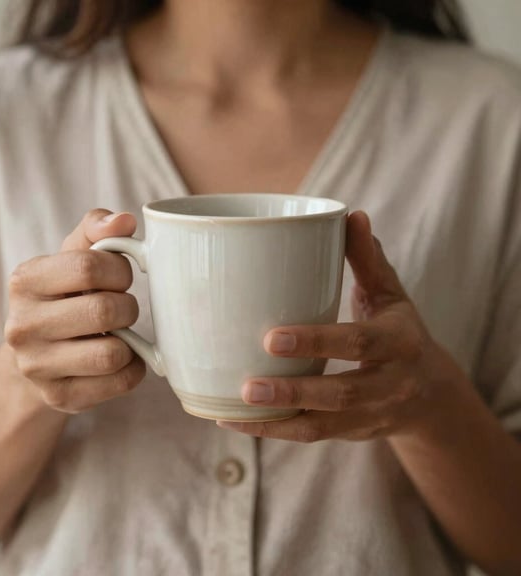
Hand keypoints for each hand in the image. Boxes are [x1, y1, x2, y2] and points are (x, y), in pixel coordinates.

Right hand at [5, 209, 145, 412]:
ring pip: (112, 354)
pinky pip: (120, 382)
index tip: (120, 278)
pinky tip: (123, 357)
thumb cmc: (68, 294)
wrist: (43, 350)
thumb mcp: (75, 255)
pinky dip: (134, 367)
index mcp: (25, 281)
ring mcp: (37, 367)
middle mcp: (21, 326)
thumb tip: (125, 220)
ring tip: (119, 333)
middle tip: (122, 308)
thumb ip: (98, 230)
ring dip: (131, 341)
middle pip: (104, 310)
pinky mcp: (60, 397)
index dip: (120, 271)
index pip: (90, 267)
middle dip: (128, 307)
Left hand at [218, 211, 461, 442]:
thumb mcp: (392, 296)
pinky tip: (234, 420)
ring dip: (275, 422)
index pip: (359, 343)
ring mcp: (370, 418)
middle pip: (342, 395)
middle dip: (293, 393)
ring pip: (322, 427)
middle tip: (247, 386)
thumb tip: (350, 215)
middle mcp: (390, 386)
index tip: (272, 338)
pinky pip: (310, 437)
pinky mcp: (351, 435)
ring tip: (230, 410)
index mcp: (399, 343)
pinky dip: (271, 431)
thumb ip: (369, 260)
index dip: (318, 342)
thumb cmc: (401, 335)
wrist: (431, 397)